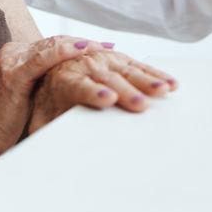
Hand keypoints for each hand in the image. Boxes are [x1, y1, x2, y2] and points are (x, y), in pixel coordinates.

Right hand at [0, 36, 106, 158]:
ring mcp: (12, 61)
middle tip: (111, 47)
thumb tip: (73, 88)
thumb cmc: (4, 125)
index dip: (79, 45)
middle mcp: (14, 53)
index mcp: (17, 57)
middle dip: (86, 44)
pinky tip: (84, 50)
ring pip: (53, 46)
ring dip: (82, 47)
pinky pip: (43, 59)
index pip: (54, 45)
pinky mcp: (13, 75)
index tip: (103, 48)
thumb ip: (44, 87)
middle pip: (57, 42)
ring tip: (106, 49)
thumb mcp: (28, 99)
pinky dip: (65, 53)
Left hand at [27, 51, 177, 134]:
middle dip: (127, 91)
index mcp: (63, 80)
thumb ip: (47, 131)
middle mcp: (83, 65)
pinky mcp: (116, 58)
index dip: (93, 92)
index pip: (79, 86)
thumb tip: (49, 153)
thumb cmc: (46, 105)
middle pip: (108, 78)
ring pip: (126, 69)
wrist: (47, 75)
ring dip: (147, 80)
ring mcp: (102, 58)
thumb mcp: (41, 120)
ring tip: (164, 90)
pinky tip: (170, 84)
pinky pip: (138, 66)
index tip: (108, 99)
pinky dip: (154, 74)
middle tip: (142, 105)